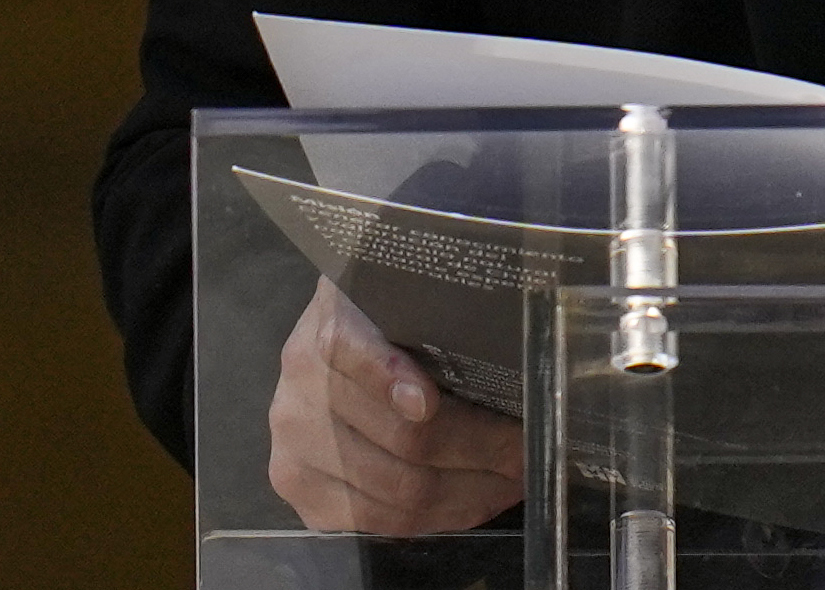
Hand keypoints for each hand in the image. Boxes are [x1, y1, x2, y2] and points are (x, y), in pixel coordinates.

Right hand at [267, 279, 524, 535]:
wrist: (328, 356)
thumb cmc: (386, 324)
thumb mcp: (401, 300)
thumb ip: (432, 311)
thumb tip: (503, 331)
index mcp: (324, 333)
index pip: (352, 354)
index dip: (389, 380)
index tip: (429, 402)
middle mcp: (300, 397)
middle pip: (401, 438)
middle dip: (482, 449)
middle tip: (528, 446)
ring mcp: (296, 455)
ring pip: (401, 491)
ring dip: (473, 491)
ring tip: (516, 476)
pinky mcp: (307, 500)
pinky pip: (386, 524)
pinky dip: (445, 516)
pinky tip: (479, 499)